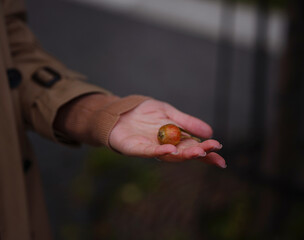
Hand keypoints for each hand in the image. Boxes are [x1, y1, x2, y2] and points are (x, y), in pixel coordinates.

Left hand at [109, 99, 225, 167]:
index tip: (221, 158)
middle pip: (184, 153)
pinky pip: (148, 151)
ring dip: (183, 154)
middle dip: (199, 153)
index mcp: (174, 139)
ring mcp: (150, 148)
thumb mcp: (169, 112)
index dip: (207, 154)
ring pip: (169, 155)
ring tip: (197, 151)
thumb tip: (210, 132)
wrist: (121, 110)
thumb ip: (187, 122)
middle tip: (212, 150)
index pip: (193, 147)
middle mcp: (164, 146)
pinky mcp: (135, 148)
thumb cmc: (144, 112)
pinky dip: (159, 151)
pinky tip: (169, 149)